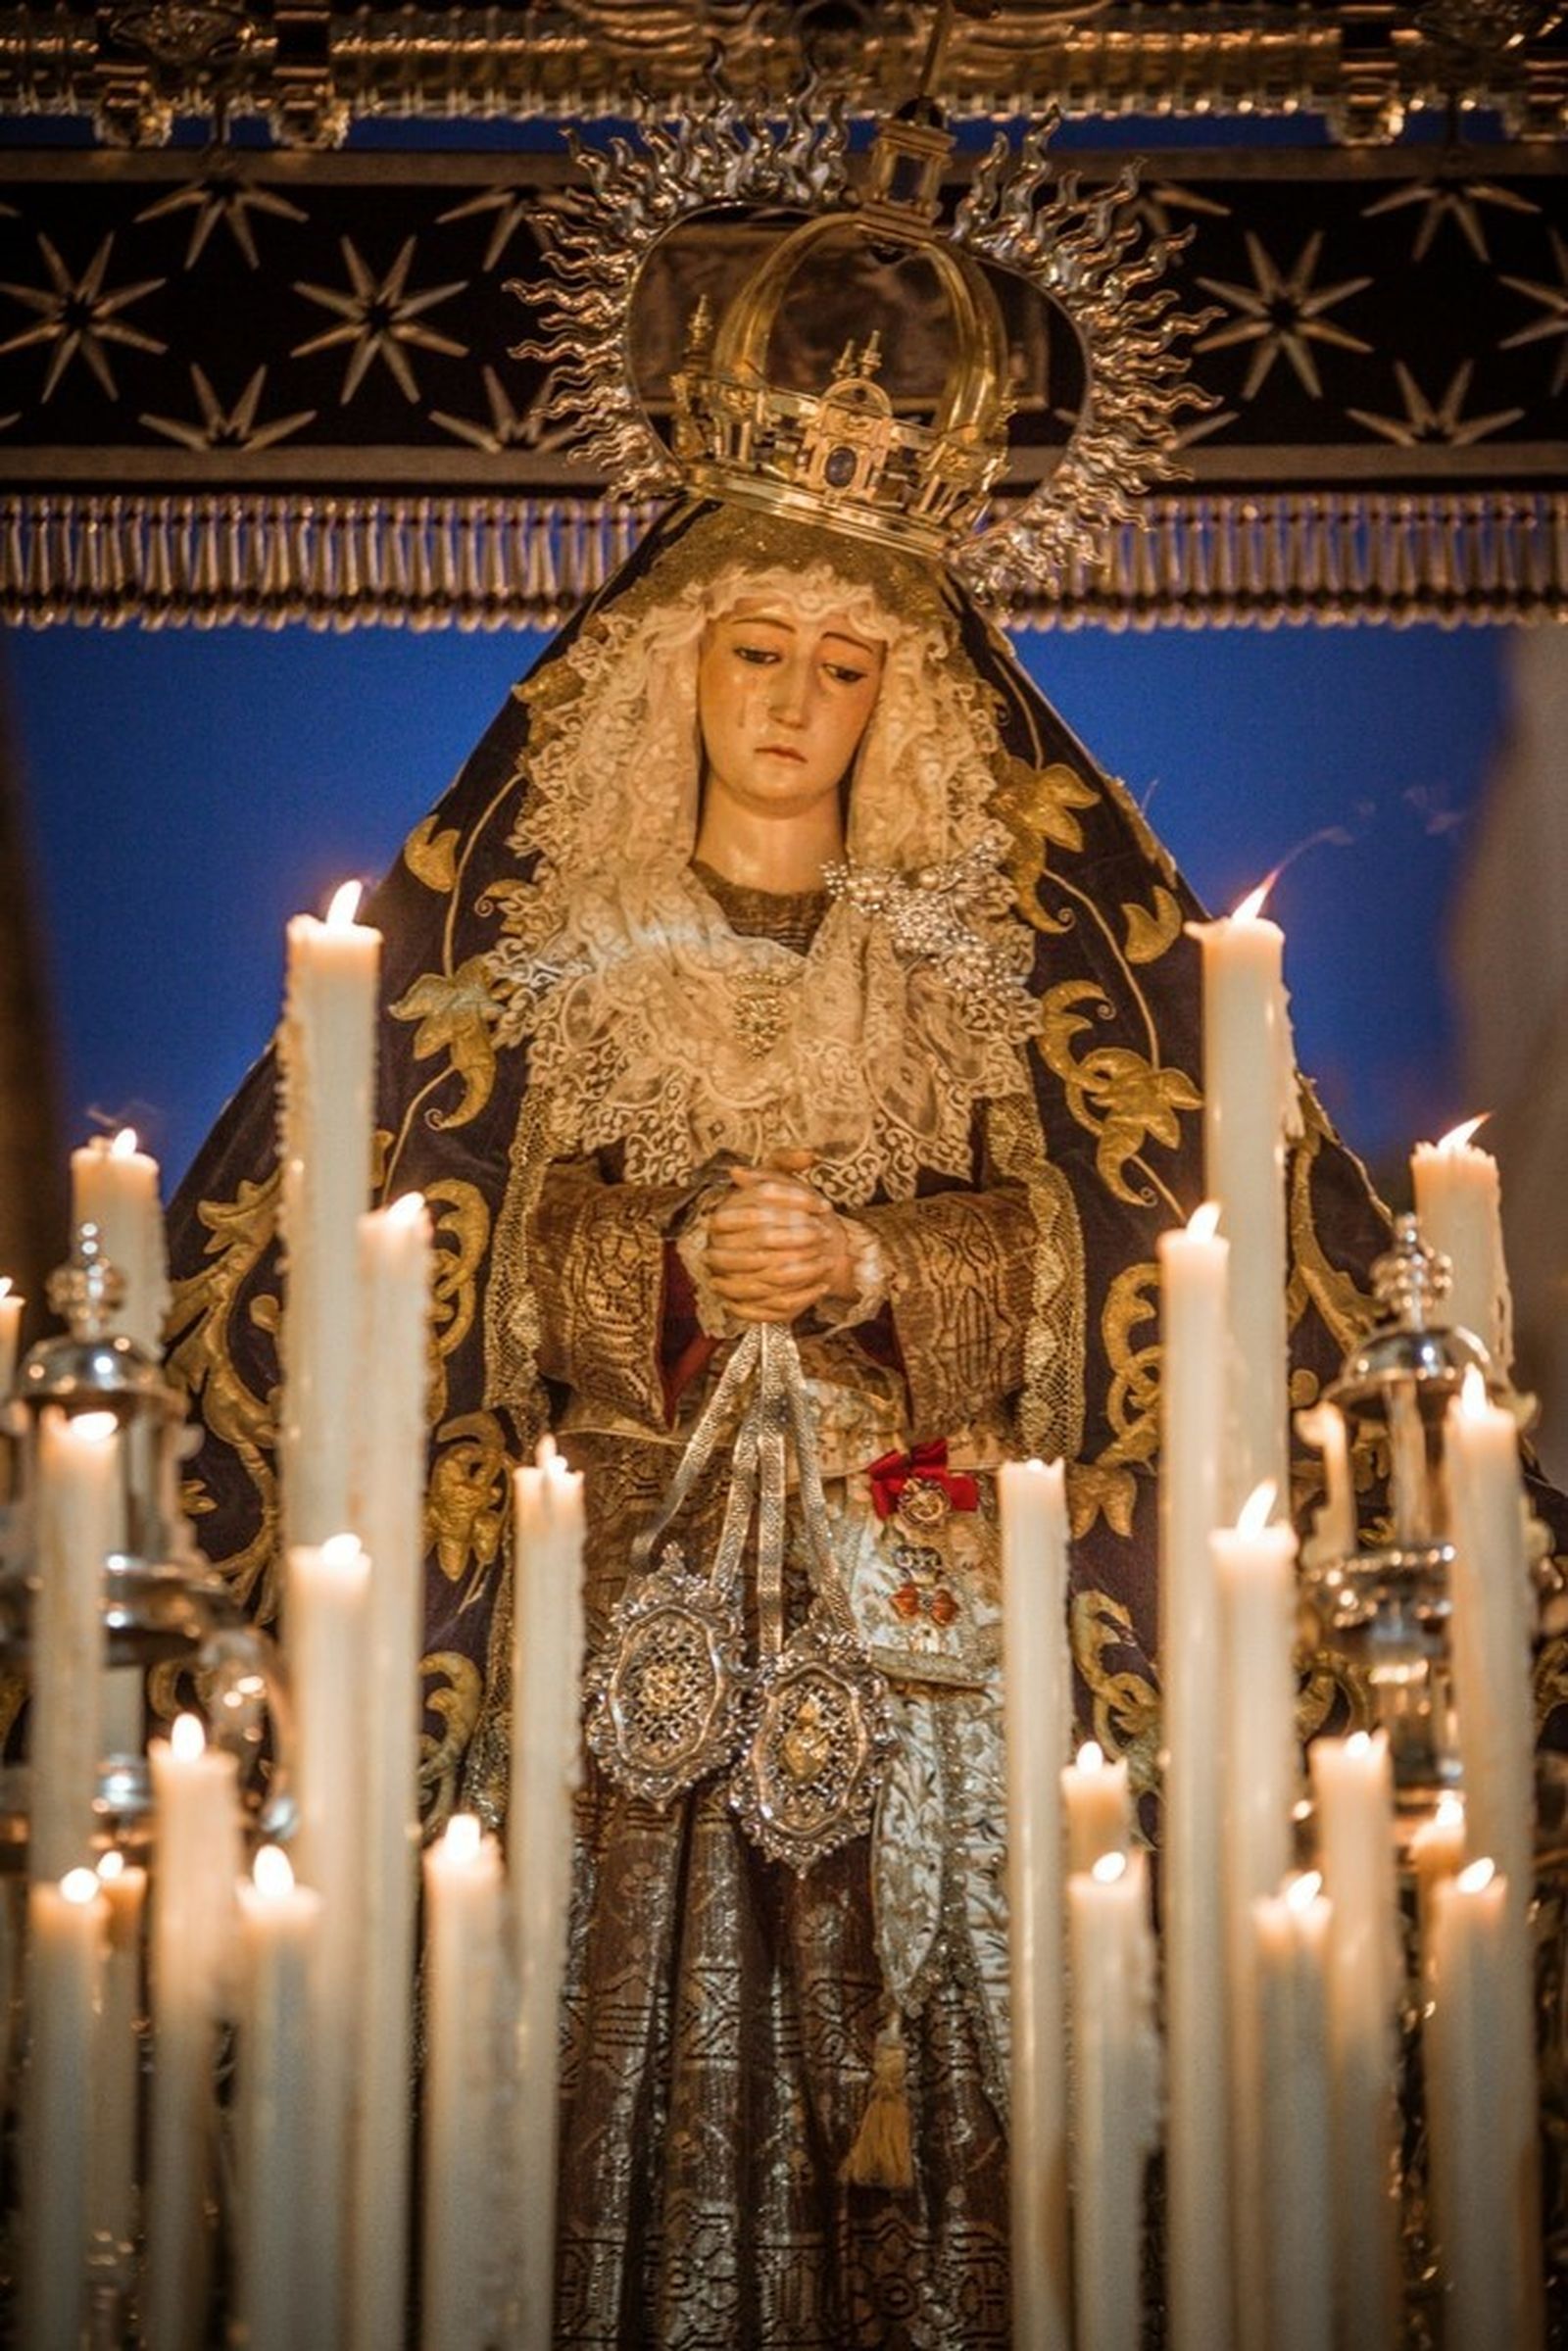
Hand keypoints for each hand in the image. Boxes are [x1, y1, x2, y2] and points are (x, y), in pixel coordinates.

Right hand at [703, 1156, 854, 1324]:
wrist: (768, 1256)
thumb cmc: (777, 1213)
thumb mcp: (777, 1180)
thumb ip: (787, 1161)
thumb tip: (808, 1155)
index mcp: (720, 1217)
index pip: (755, 1208)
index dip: (794, 1204)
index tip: (823, 1207)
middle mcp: (715, 1249)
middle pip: (761, 1242)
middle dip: (800, 1238)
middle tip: (827, 1235)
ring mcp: (723, 1280)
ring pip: (764, 1277)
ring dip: (802, 1270)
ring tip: (827, 1260)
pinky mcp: (737, 1306)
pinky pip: (768, 1307)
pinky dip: (799, 1299)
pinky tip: (821, 1287)